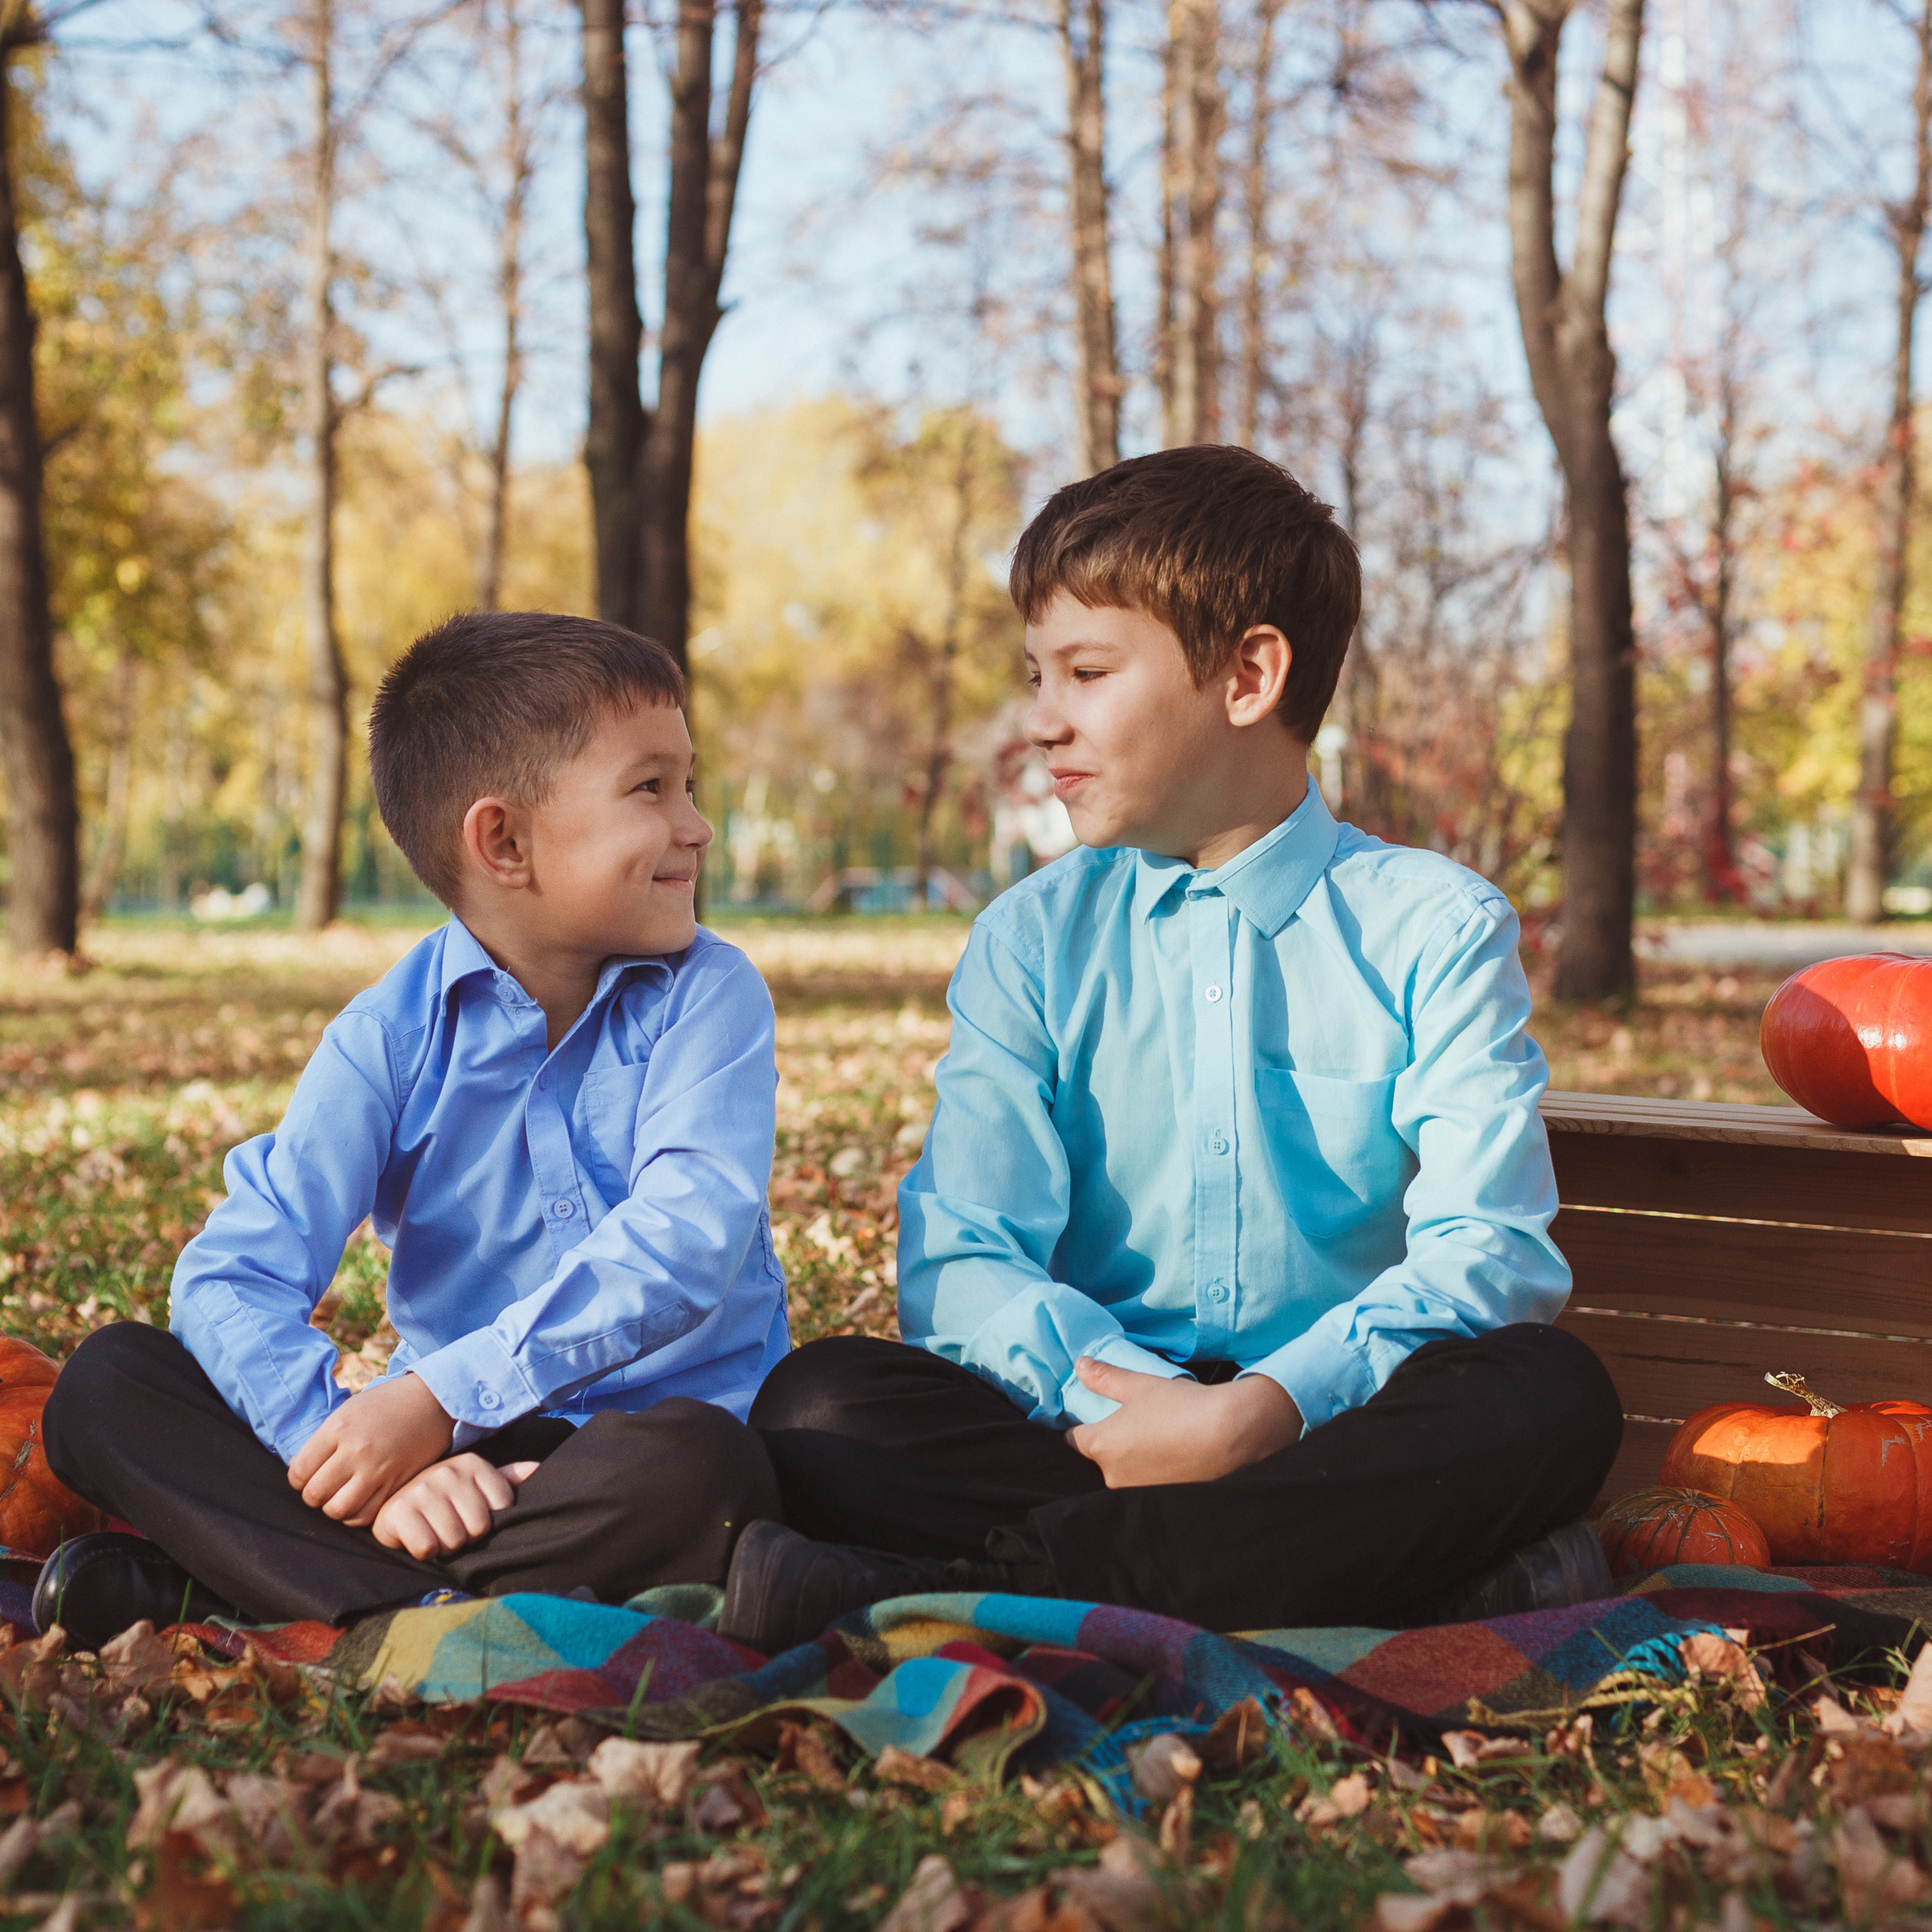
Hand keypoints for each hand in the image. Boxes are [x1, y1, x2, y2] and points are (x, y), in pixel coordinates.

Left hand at [287, 1373, 454, 1526]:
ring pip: (338, 1510)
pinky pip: (366, 1515)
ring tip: (340, 1496)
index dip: (299, 1479)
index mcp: (339, 1428)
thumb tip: (301, 1472)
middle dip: (314, 1495)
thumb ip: (324, 1440)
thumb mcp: (348, 1411)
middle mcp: (357, 1450)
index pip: (299, 1472)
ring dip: (334, 1508)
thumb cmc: (386, 1405)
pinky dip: (357, 1515)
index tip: (308, 1475)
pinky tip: (359, 1501)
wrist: (433, 1402)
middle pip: (315, 1494)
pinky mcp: (396, 1483)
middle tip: (324, 1487)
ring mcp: (378, 1469)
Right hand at [372, 1454, 541, 1559]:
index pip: (502, 1505)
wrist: (391, 1503)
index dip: (488, 1519)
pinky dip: (424, 1551)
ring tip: (434, 1531)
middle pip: (479, 1527)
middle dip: (466, 1536)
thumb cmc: (441, 1497)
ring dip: (445, 1546)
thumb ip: (504, 1478)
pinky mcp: (399, 1513)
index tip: (470, 1514)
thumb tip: (536, 1467)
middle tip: (450, 1526)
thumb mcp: (473, 1483)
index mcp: (472, 1463)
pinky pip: (428, 1548)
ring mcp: (422, 1490)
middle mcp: (448, 1472)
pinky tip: (418, 1537)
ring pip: (455, 1541)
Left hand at [1065, 1359, 1302, 1487]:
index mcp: (1101, 1446)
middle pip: (1100, 1458)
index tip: (1097, 1416)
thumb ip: (1104, 1377)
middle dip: (1111, 1443)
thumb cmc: (1180, 1406)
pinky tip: (1171, 1457)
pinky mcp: (1159, 1503)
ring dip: (1132, 1460)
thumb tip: (1079, 1365)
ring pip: (1123, 1473)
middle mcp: (1112, 1477)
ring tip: (1157, 1439)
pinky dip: (1153, 1474)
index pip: (1074, 1439)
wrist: (1230, 1435)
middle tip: (1135, 1424)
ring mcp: (1136, 1493)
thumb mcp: (1138, 1385)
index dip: (1083, 1425)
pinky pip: (1145, 1487)